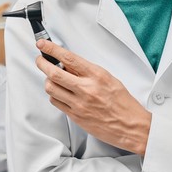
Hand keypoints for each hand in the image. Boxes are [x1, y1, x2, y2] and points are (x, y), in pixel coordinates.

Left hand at [35, 39, 151, 154]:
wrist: (131, 126)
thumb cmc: (122, 103)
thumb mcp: (109, 79)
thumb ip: (88, 71)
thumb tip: (68, 63)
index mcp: (97, 76)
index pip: (69, 58)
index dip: (52, 49)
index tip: (42, 45)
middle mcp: (87, 89)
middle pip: (54, 73)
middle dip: (42, 64)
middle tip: (40, 60)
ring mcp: (79, 103)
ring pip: (51, 88)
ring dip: (47, 81)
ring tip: (51, 78)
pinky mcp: (75, 116)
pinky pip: (55, 102)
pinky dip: (53, 95)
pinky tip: (59, 93)